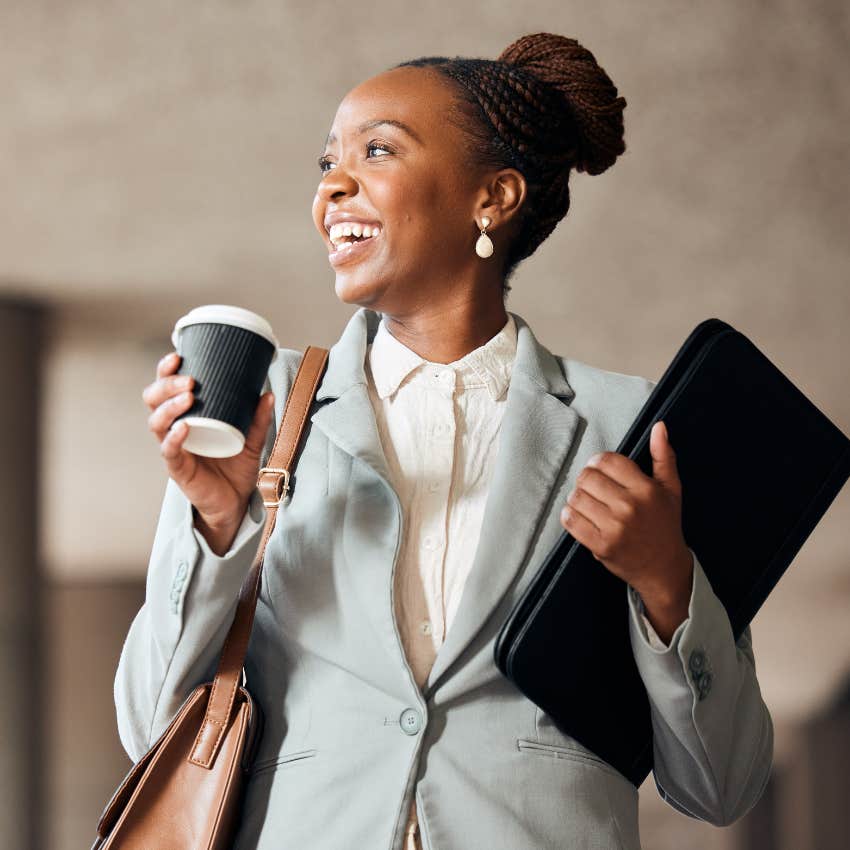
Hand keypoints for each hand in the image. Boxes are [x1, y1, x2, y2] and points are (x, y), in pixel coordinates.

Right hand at [143, 350, 275, 530]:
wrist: (235, 502)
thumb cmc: (236, 467)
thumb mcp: (252, 439)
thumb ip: (258, 419)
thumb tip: (267, 393)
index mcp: (187, 416)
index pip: (167, 388)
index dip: (167, 371)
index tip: (178, 355)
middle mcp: (175, 429)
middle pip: (154, 400)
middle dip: (166, 385)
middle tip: (189, 380)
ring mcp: (175, 448)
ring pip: (157, 423)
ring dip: (170, 406)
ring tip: (189, 396)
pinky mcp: (179, 469)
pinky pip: (170, 451)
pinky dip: (175, 438)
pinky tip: (183, 427)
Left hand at [559, 420, 693, 608]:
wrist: (663, 568)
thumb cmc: (665, 526)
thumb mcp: (671, 489)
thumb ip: (663, 456)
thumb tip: (659, 427)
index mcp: (646, 489)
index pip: (608, 461)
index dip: (598, 462)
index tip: (600, 470)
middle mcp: (630, 507)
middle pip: (587, 477)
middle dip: (586, 480)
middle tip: (594, 488)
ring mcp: (614, 527)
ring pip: (576, 497)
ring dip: (577, 498)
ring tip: (589, 503)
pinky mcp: (600, 545)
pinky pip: (570, 520)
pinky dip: (570, 516)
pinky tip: (581, 516)